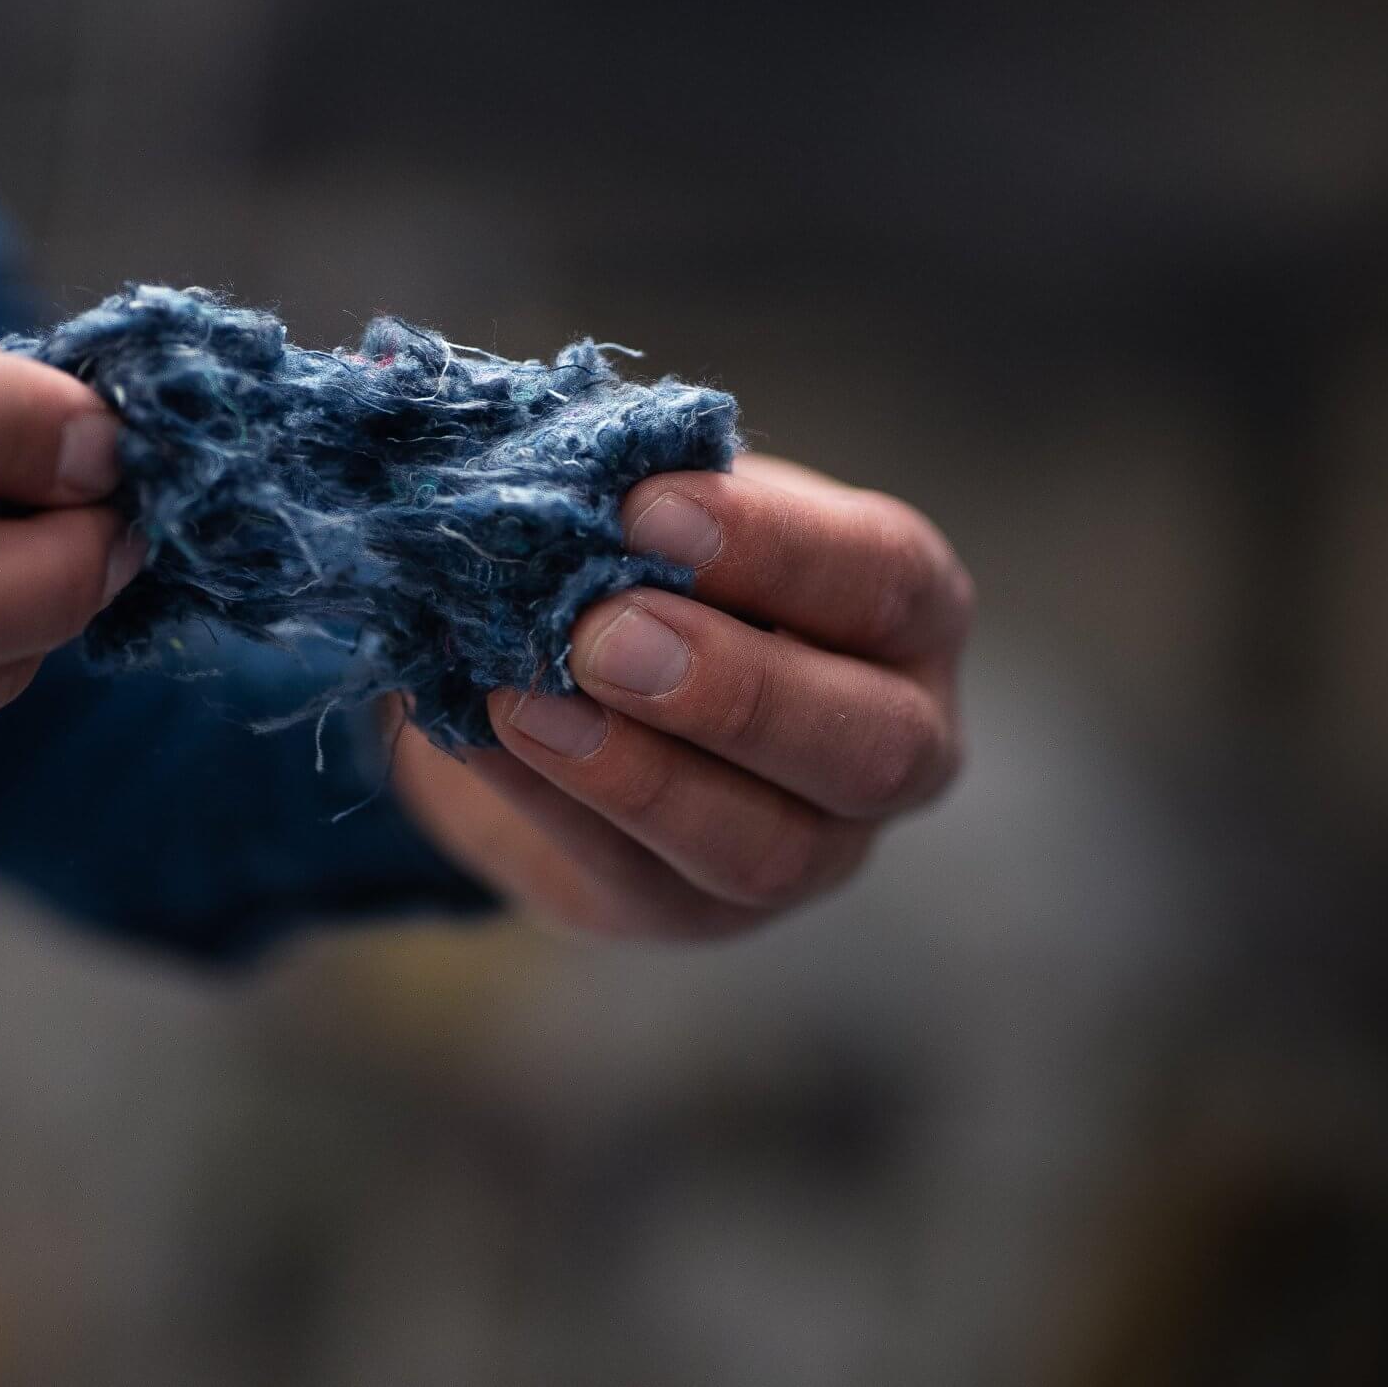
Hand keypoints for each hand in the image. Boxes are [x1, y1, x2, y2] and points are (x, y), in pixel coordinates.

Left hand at [396, 454, 970, 938]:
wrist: (577, 668)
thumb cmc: (652, 554)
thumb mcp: (659, 502)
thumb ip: (642, 489)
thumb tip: (574, 478)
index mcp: (908, 609)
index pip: (886, 579)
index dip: (775, 547)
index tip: (647, 511)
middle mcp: (898, 741)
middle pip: (871, 746)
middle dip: (733, 690)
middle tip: (601, 637)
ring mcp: (814, 847)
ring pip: (764, 849)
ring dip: (638, 776)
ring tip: (524, 702)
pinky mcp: (698, 909)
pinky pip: (638, 877)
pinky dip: (549, 804)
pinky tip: (479, 739)